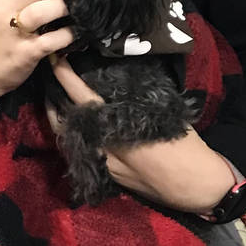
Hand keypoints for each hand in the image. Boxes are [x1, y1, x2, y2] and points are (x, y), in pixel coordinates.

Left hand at [47, 55, 233, 214]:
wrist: (196, 185)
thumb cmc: (186, 146)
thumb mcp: (162, 115)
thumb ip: (136, 102)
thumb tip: (119, 83)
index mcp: (117, 127)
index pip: (82, 97)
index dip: (66, 77)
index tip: (56, 60)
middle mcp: (103, 147)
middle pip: (63, 123)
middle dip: (51, 102)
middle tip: (49, 82)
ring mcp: (104, 165)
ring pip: (71, 140)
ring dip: (61, 120)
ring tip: (57, 102)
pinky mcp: (109, 177)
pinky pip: (85, 152)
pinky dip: (78, 137)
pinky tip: (81, 127)